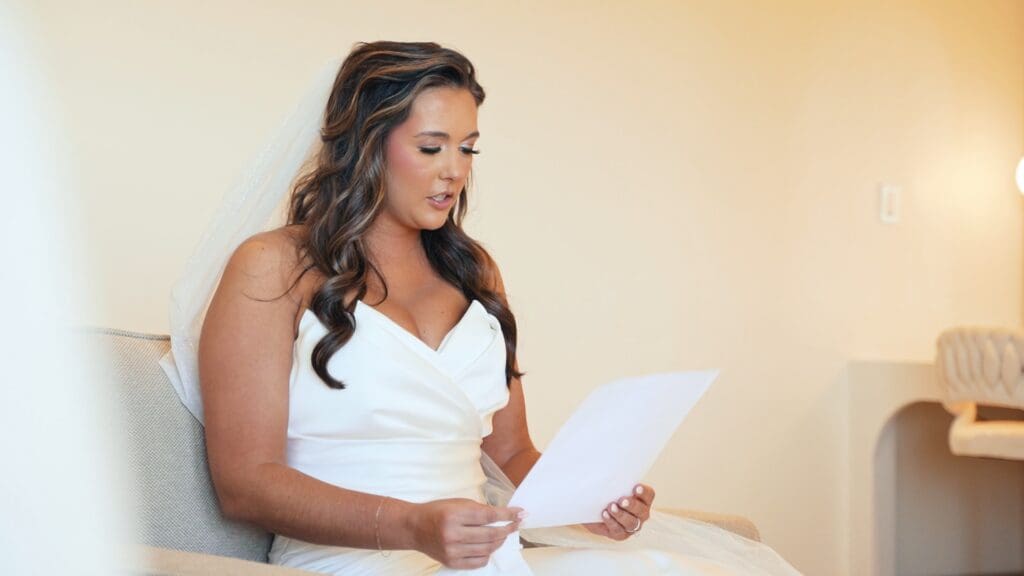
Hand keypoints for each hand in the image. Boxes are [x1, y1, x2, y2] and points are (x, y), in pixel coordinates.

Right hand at [410, 498, 524, 568]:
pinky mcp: (452, 562)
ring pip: (487, 549)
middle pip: (490, 534)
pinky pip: (478, 561)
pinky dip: (488, 554)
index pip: (488, 516)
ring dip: (500, 541)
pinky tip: (490, 546)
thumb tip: (504, 514)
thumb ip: (479, 509)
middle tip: (515, 524)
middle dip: (507, 529)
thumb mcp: (457, 503)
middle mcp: (453, 534)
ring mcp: (452, 551)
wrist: (414, 528)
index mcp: (454, 515)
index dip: (507, 515)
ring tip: (504, 534)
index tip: (519, 513)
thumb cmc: (437, 512)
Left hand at [582, 483, 654, 540]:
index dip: (644, 492)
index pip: (649, 495)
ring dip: (621, 515)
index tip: (635, 487)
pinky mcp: (620, 535)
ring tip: (611, 507)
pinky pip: (618, 531)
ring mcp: (631, 526)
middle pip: (642, 511)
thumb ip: (614, 479)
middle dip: (632, 505)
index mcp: (642, 499)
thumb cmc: (606, 493)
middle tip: (621, 500)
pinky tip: (604, 514)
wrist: (592, 509)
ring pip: (631, 523)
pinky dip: (611, 522)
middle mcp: (640, 514)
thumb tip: (606, 465)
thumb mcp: (611, 485)